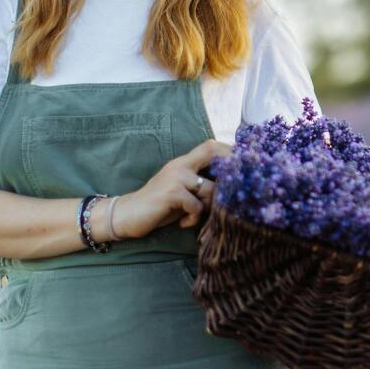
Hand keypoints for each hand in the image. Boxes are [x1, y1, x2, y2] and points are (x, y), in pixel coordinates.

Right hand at [111, 140, 230, 238]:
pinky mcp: (171, 193)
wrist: (127, 215)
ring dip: (207, 208)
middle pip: (212, 152)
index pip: (210, 146)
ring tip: (192, 217)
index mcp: (183, 163)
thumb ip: (200, 186)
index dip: (228, 151)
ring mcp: (176, 177)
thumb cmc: (159, 206)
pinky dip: (193, 219)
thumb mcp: (182, 192)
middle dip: (227, 173)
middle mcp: (180, 165)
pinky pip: (197, 206)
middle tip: (229, 194)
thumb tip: (230, 191)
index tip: (242, 165)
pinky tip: (182, 222)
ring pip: (210, 190)